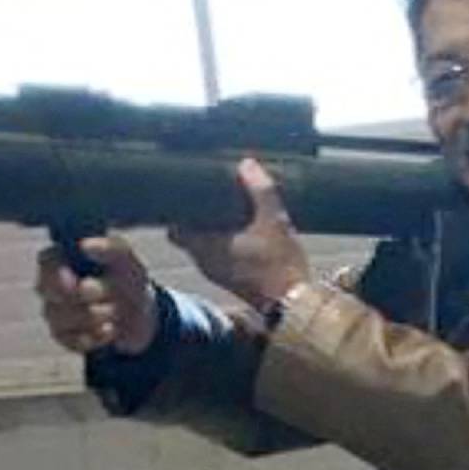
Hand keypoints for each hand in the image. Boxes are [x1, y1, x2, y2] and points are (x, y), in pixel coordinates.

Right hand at [35, 235, 157, 353]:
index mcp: (64, 258)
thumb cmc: (129, 280)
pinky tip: (109, 330)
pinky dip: (96, 336)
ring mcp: (53, 311)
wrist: (141, 315)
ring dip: (97, 316)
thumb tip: (85, 245)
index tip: (79, 284)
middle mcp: (52, 283)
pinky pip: (72, 340)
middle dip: (86, 296)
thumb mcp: (129, 262)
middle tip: (112, 297)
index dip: (58, 274)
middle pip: (49, 291)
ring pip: (62, 318)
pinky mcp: (62, 336)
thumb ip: (110, 248)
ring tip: (115, 311)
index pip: (46, 261)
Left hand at [168, 158, 311, 311]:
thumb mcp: (275, 221)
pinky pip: (216, 258)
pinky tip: (240, 233)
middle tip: (209, 198)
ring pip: (202, 249)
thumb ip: (261, 190)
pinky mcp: (230, 281)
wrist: (293, 305)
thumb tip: (247, 164)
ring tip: (225, 213)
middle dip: (195, 219)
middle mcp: (205, 263)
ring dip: (209, 233)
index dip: (177, 213)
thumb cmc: (280, 265)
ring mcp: (217, 274)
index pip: (174, 230)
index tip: (186, 196)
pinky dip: (221, 245)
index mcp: (207, 247)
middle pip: (187, 238)